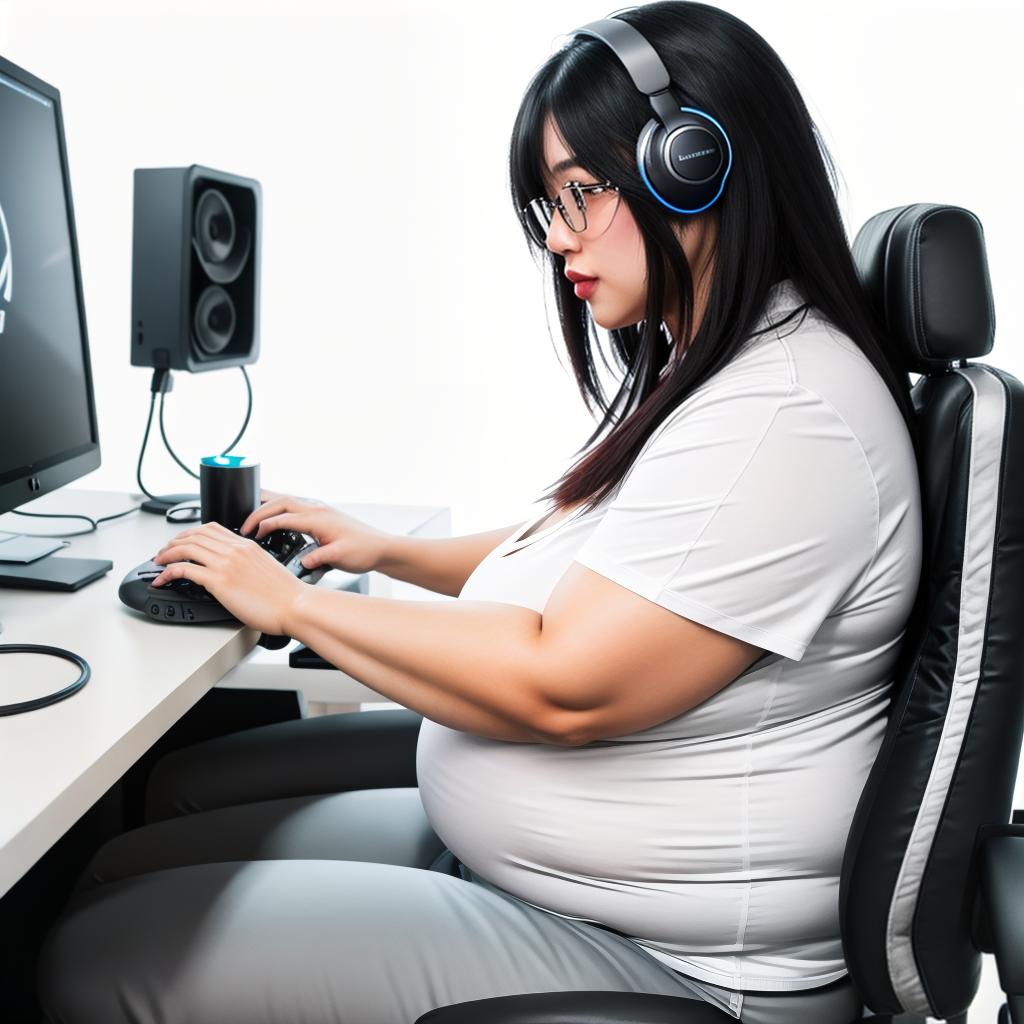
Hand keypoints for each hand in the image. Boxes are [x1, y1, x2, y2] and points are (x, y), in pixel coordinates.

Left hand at [150, 521, 305, 635]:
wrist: (295, 606)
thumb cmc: (286, 595)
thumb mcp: (266, 569)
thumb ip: (248, 563)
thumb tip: (234, 571)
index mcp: (247, 545)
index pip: (211, 529)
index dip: (190, 533)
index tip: (182, 542)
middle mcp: (235, 550)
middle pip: (194, 535)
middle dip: (173, 542)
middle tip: (164, 552)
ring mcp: (226, 564)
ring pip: (185, 548)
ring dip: (166, 554)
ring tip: (158, 563)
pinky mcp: (219, 581)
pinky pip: (184, 570)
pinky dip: (168, 572)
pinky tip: (162, 579)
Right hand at [240, 490, 390, 574]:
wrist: (380, 548)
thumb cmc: (363, 551)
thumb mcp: (340, 557)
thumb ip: (320, 558)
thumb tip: (302, 563)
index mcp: (318, 518)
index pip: (284, 516)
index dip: (265, 524)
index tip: (251, 534)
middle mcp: (317, 509)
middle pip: (280, 501)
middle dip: (259, 510)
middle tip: (244, 524)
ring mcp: (319, 509)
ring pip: (286, 500)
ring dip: (267, 505)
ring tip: (249, 512)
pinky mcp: (320, 514)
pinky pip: (294, 506)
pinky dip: (279, 509)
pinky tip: (273, 516)